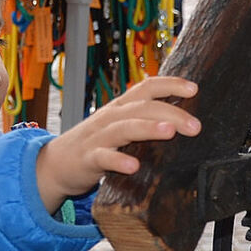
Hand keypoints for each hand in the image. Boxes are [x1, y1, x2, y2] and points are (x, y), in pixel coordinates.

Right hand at [35, 76, 200, 210]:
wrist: (55, 164)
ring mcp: (98, 137)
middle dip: (171, 114)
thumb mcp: (120, 126)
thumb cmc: (95, 144)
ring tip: (169, 132)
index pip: (147, 87)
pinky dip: (117, 160)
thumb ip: (144, 120)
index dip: (170, 84)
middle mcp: (111, 117)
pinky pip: (103, 158)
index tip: (194, 89)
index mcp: (121, 107)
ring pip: (125, 128)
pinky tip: (133, 166)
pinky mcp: (88, 159)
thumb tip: (181, 121)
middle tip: (196, 126)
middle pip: (143, 108)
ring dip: (148, 128)